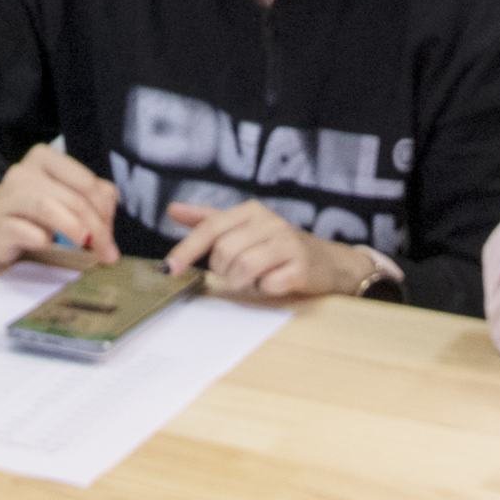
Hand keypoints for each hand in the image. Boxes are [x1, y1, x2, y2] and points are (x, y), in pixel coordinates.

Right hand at [0, 143, 118, 265]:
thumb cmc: (33, 209)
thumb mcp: (64, 197)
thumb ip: (92, 202)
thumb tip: (108, 228)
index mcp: (45, 158)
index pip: (86, 181)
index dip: (104, 210)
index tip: (109, 235)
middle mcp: (25, 172)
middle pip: (72, 198)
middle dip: (96, 228)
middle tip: (107, 253)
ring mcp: (8, 196)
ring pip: (48, 207)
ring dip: (73, 228)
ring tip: (86, 244)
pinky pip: (26, 231)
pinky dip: (43, 240)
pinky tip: (47, 243)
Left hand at [164, 198, 373, 299]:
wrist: (329, 263)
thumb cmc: (279, 246)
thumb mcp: (244, 228)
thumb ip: (208, 220)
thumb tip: (173, 210)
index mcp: (252, 212)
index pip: (211, 227)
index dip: (187, 248)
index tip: (171, 268)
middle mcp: (270, 223)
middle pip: (225, 251)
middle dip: (223, 270)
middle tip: (235, 273)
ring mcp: (287, 244)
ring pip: (244, 268)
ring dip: (242, 282)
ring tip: (253, 279)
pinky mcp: (301, 268)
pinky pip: (268, 285)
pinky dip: (265, 290)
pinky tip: (273, 283)